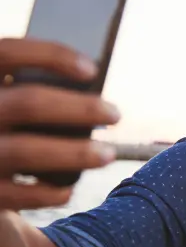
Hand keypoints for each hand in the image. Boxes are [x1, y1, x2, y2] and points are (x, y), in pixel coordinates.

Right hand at [0, 37, 119, 209]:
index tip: (91, 69)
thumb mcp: (5, 101)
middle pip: (27, 103)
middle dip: (80, 108)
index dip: (51, 55)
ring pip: (25, 151)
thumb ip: (26, 91)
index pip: (6, 51)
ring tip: (107, 154)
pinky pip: (14, 195)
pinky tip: (67, 191)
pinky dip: (46, 193)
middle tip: (115, 114)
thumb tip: (87, 83)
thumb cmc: (0, 129)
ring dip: (74, 153)